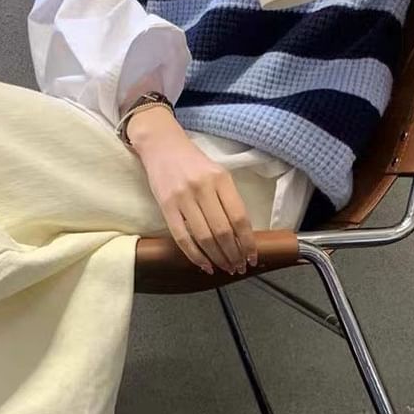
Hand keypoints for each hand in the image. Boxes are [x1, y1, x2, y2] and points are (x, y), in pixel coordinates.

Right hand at [127, 107, 257, 274]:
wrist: (161, 145)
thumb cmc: (192, 161)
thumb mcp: (217, 173)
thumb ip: (228, 199)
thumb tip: (240, 234)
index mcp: (221, 179)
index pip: (239, 217)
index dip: (247, 242)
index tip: (252, 257)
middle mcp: (203, 187)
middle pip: (223, 231)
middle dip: (233, 254)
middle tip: (238, 267)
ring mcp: (183, 197)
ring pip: (204, 237)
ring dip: (217, 257)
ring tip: (225, 268)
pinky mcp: (165, 205)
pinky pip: (182, 237)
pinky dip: (194, 255)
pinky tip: (204, 264)